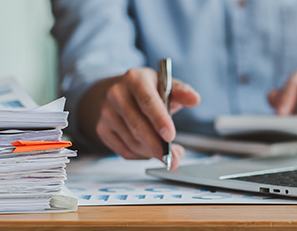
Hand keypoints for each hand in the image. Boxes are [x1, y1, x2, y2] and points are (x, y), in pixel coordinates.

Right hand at [79, 68, 200, 168]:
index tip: (171, 136)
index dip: (159, 120)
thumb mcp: (165, 84)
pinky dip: (141, 155)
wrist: (118, 92)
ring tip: (167, 152)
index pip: (147, 101)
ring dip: (152, 152)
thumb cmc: (147, 90)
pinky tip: (150, 150)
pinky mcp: (102, 129)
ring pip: (132, 141)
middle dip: (158, 146)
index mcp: (134, 79)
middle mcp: (116, 94)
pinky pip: (124, 151)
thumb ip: (181, 92)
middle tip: (174, 157)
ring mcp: (106, 113)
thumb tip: (195, 100)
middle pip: (138, 126)